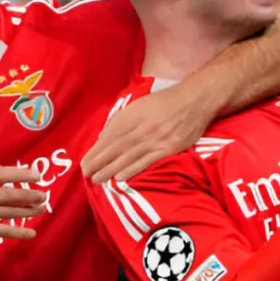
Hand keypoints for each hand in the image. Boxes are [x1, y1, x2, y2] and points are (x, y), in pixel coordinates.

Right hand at [0, 164, 46, 242]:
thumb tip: (6, 172)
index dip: (20, 174)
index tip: (38, 174)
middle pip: (4, 194)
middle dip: (27, 194)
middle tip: (44, 194)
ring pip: (4, 212)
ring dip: (25, 211)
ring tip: (41, 208)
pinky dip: (15, 232)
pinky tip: (30, 233)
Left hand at [82, 85, 207, 184]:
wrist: (195, 101)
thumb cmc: (165, 103)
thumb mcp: (140, 105)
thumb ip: (123, 120)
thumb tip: (105, 137)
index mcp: (133, 115)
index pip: (110, 136)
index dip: (96, 151)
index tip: (84, 162)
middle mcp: (142, 127)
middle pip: (116, 148)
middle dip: (99, 162)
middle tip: (86, 174)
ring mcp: (155, 139)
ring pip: (128, 157)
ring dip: (111, 170)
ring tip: (97, 179)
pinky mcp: (169, 149)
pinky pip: (148, 162)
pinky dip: (133, 171)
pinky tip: (120, 178)